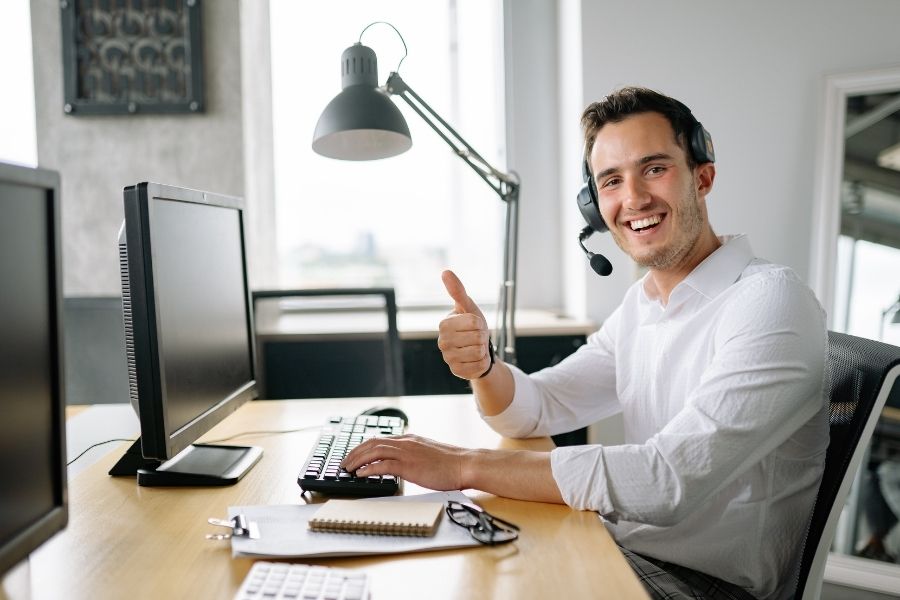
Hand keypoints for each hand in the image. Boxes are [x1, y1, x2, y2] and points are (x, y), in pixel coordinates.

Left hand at [341, 434, 470, 491]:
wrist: (465, 465)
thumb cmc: (450, 464)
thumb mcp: (428, 454)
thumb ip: (413, 455)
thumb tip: (402, 464)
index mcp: (410, 439)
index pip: (380, 439)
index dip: (364, 447)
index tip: (354, 455)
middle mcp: (406, 442)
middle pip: (372, 443)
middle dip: (355, 452)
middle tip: (345, 462)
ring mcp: (407, 453)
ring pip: (374, 451)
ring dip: (358, 460)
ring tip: (348, 468)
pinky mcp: (409, 466)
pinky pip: (383, 465)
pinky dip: (369, 468)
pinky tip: (361, 474)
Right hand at [438, 270, 491, 379]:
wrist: (477, 348)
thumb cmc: (472, 325)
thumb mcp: (468, 307)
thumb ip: (457, 291)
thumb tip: (445, 272)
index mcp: (444, 324)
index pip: (474, 322)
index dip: (480, 323)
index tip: (475, 325)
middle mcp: (442, 342)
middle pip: (477, 338)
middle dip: (482, 337)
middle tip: (477, 337)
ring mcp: (448, 358)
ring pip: (478, 353)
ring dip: (482, 350)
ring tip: (476, 348)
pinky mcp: (456, 371)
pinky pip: (478, 367)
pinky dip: (482, 363)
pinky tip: (475, 360)